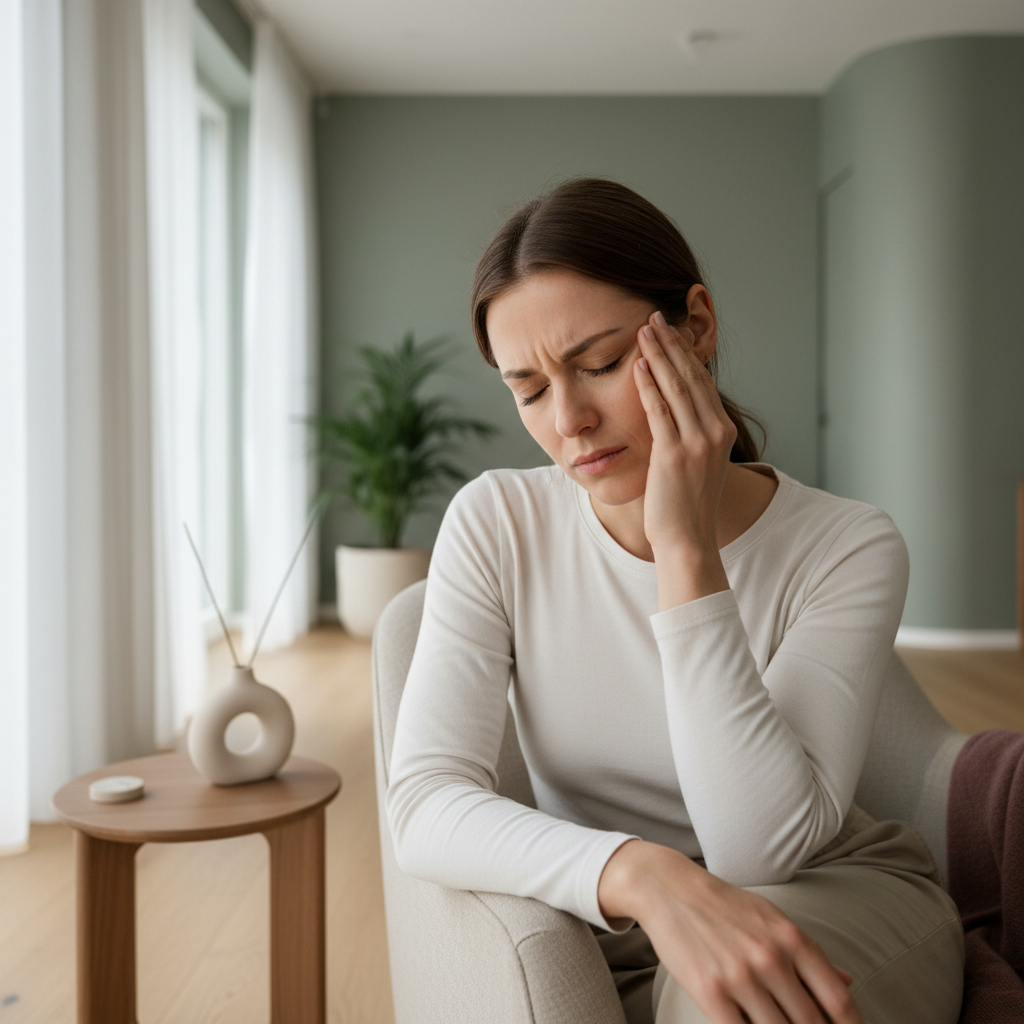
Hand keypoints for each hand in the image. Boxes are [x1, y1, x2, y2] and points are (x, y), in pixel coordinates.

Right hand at [599, 841, 862, 1023]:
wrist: (670, 888)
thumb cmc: (725, 904)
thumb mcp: (772, 918)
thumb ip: (809, 953)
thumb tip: (847, 982)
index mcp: (792, 939)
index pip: (838, 1001)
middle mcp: (771, 959)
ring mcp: (740, 978)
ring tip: (774, 1023)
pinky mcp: (710, 993)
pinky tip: (749, 1023)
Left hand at [632, 309, 736, 607]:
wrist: (687, 540)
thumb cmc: (684, 506)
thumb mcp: (693, 463)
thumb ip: (687, 435)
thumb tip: (671, 414)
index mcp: (722, 432)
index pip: (702, 382)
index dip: (685, 354)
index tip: (670, 331)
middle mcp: (715, 432)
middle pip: (691, 377)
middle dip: (672, 344)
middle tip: (655, 317)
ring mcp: (697, 442)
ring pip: (677, 387)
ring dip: (659, 355)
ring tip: (644, 329)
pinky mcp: (675, 453)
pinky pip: (660, 410)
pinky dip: (648, 384)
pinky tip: (638, 364)